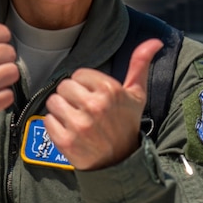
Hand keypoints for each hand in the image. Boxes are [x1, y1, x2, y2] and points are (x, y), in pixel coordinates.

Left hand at [43, 38, 162, 169]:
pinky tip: (69, 132)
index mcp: (110, 90)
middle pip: (63, 86)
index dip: (84, 86)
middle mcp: (94, 106)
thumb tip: (155, 40)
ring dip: (61, 111)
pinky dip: (54, 126)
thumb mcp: (136, 95)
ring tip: (75, 120)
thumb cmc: (126, 124)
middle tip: (83, 110)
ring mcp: (79, 125)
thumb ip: (140, 65)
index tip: (93, 98)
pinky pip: (47, 121)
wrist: (120, 162)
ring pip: (53, 102)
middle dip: (71, 97)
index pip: (78, 74)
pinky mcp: (66, 141)